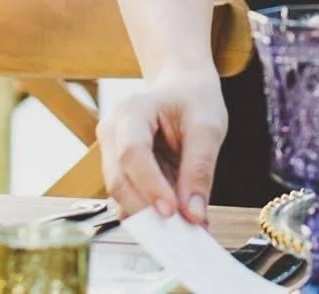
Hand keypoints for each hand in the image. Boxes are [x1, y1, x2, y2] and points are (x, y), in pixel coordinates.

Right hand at [99, 67, 226, 226]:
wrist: (181, 86)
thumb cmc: (193, 99)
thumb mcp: (208, 127)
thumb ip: (200, 170)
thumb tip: (193, 214)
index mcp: (133, 110)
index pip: (132, 153)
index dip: (150, 185)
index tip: (173, 212)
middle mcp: (112, 131)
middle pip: (119, 180)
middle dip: (148, 209)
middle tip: (181, 232)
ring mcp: (110, 151)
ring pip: (120, 195)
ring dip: (150, 215)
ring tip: (184, 227)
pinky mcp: (118, 169)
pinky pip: (129, 197)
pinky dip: (150, 212)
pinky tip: (176, 218)